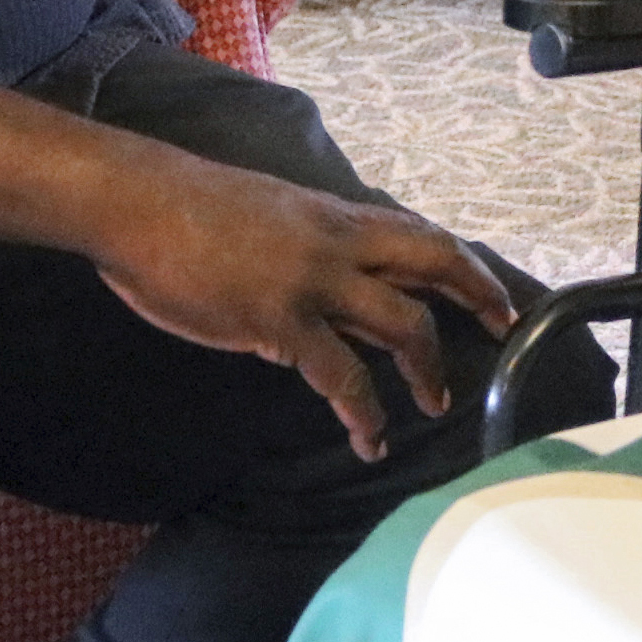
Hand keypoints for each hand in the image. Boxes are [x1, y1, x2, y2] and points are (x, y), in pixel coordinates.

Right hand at [89, 156, 514, 458]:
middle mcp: (339, 243)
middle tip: (502, 331)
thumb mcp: (269, 220)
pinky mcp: (282, 319)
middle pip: (434, 263)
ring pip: (402, 325)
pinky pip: (342, 374)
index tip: (495, 292)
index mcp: (335, 216)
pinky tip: (367, 437)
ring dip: (426, 371)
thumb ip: (308, 258)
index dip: (465, 264)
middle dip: (478, 297)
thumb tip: (326, 311)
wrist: (138, 203)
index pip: (420, 234)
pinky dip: (363, 411)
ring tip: (432, 406)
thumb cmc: (187, 211)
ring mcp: (315, 280)